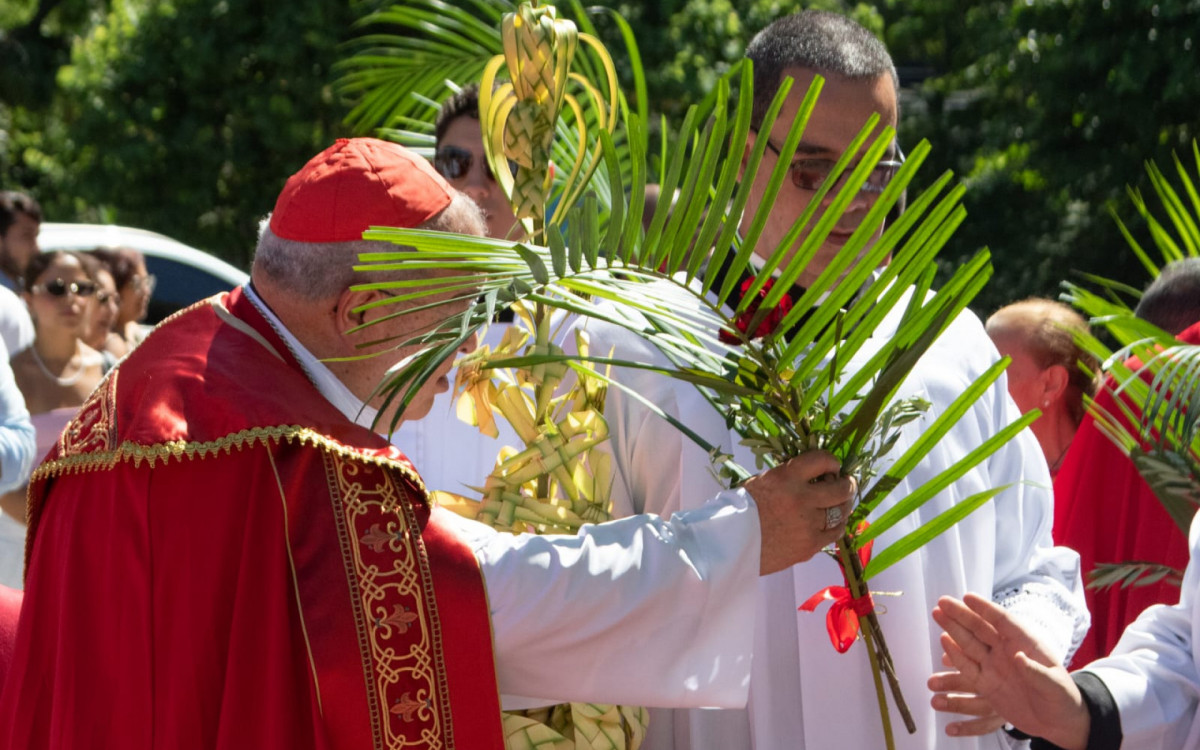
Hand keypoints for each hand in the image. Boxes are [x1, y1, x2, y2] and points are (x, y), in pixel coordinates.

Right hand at [743, 451, 854, 574]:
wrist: (728, 544)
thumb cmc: (740, 509)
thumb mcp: (762, 482)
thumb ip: (789, 477)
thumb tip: (816, 474)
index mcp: (786, 477)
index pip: (822, 460)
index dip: (832, 461)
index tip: (832, 466)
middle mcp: (801, 498)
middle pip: (841, 488)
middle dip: (848, 484)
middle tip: (847, 484)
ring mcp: (808, 524)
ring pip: (842, 512)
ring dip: (844, 505)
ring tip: (840, 503)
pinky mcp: (810, 546)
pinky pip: (835, 533)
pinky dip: (836, 525)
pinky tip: (831, 522)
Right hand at [928, 594, 1090, 749]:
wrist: (1057, 723)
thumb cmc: (1062, 699)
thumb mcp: (1055, 687)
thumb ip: (1037, 672)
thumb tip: (1018, 657)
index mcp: (1026, 644)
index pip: (1003, 621)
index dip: (985, 609)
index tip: (967, 597)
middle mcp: (1006, 651)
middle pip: (981, 628)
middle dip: (961, 614)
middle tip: (942, 602)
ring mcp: (995, 666)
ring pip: (970, 643)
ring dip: (953, 629)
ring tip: (937, 614)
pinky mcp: (986, 683)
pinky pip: (968, 667)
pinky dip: (955, 654)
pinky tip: (944, 641)